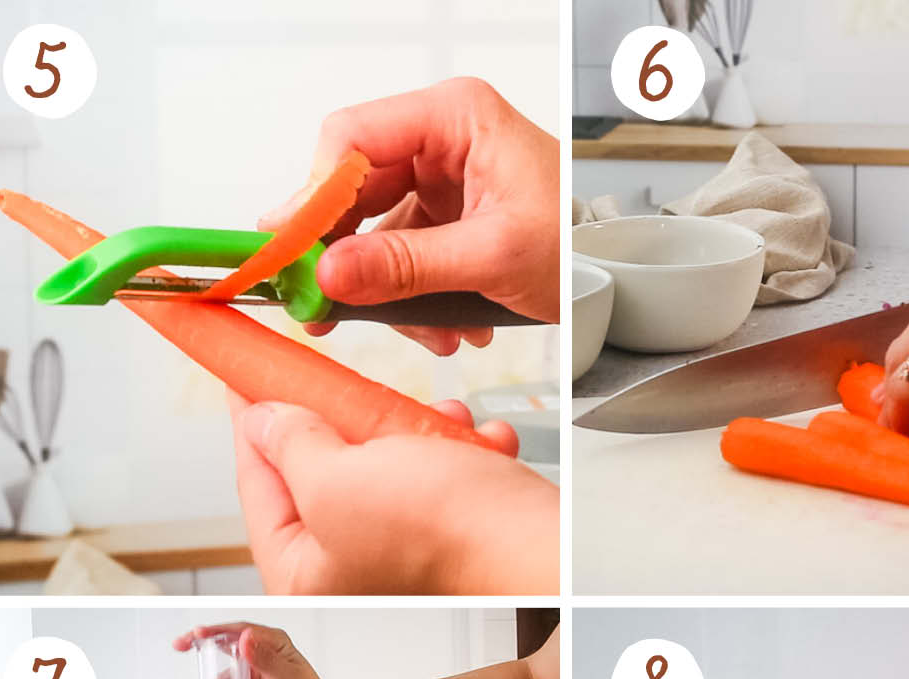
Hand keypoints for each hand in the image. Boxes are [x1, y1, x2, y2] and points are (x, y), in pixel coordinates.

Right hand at [172, 622, 337, 678]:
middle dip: (202, 643)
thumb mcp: (287, 678)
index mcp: (273, 642)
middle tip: (181, 644)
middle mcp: (261, 653)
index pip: (240, 630)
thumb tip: (246, 638)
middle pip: (225, 644)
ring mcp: (254, 672)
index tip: (197, 634)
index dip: (216, 630)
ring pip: (224, 675)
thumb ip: (266, 659)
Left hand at [228, 390, 557, 594]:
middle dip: (342, 421)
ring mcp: (399, 554)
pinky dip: (454, 453)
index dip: (251, 422)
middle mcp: (349, 571)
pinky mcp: (445, 536)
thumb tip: (267, 420)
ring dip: (409, 430)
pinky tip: (473, 441)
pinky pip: (436, 479)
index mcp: (304, 574)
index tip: (244, 376)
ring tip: (433, 415)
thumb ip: (290, 444)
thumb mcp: (335, 476)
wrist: (531, 545)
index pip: (257, 484)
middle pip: (321, 474)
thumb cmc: (440, 532)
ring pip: (384, 469)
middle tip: (333, 379)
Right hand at [260, 78, 559, 353]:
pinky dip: (416, 298)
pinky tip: (446, 328)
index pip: (351, 141)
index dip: (314, 195)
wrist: (616, 275)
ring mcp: (442, 180)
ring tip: (423, 331)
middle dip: (347, 256)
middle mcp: (441, 140)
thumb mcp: (494, 257)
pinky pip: (406, 256)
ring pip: (378, 233)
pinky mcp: (448, 219)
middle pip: (355, 190)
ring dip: (390, 290)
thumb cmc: (580, 244)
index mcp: (454, 118)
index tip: (292, 249)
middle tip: (318, 303)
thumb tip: (334, 274)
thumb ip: (409, 266)